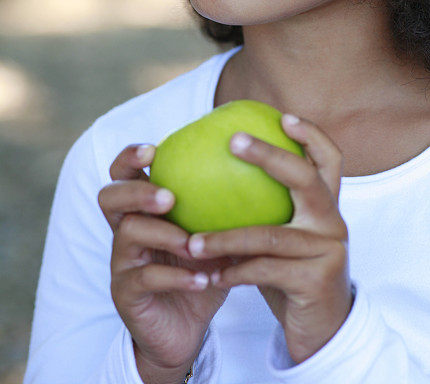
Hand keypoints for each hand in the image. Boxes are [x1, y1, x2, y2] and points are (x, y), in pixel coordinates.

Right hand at [97, 144, 234, 381]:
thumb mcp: (217, 236)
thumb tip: (267, 167)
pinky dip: (176, 276)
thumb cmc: (203, 271)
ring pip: (128, 234)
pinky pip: (145, 278)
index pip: (124, 172)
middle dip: (137, 191)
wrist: (186, 331)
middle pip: (110, 197)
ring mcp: (122, 262)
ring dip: (164, 234)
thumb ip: (229, 206)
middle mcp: (125, 230)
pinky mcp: (126, 294)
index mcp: (143, 209)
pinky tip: (203, 278)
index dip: (131, 157)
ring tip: (191, 242)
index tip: (154, 149)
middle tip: (169, 196)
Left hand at [185, 115, 354, 364]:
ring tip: (191, 241)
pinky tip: (210, 275)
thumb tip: (214, 171)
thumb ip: (264, 208)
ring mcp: (328, 250)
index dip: (310, 134)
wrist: (321, 330)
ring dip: (225, 238)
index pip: (329, 159)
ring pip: (270, 235)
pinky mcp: (315, 281)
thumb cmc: (290, 273)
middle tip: (232, 140)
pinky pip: (265, 271)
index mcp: (326, 206)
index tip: (282, 116)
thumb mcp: (282, 237)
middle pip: (304, 179)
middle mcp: (332, 222)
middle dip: (269, 156)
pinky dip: (234, 272)